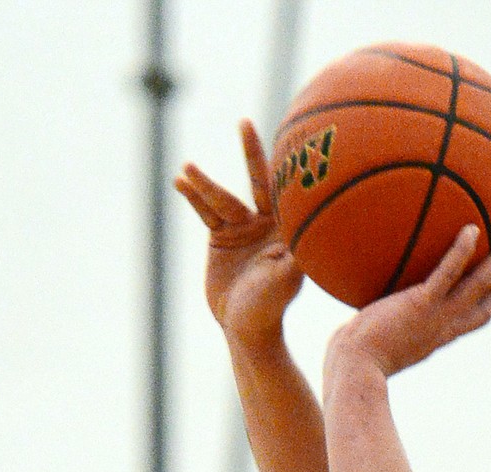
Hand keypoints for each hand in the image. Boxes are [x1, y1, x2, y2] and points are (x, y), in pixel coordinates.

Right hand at [175, 121, 303, 346]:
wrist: (246, 328)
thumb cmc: (270, 308)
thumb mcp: (284, 282)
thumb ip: (295, 258)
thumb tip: (311, 237)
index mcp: (286, 229)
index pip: (284, 189)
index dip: (282, 163)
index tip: (286, 138)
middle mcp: (266, 224)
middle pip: (257, 181)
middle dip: (250, 153)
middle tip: (244, 123)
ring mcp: (242, 229)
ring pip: (222, 198)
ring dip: (205, 184)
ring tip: (187, 169)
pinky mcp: (221, 238)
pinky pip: (205, 212)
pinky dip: (193, 197)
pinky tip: (180, 182)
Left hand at [326, 225, 490, 381]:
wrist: (355, 369)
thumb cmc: (354, 361)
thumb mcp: (372, 342)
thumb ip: (377, 323)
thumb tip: (363, 312)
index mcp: (435, 337)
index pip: (470, 320)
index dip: (490, 304)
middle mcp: (442, 328)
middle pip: (484, 304)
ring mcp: (435, 316)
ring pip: (477, 285)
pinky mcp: (421, 304)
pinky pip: (448, 273)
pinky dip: (461, 252)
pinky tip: (471, 229)